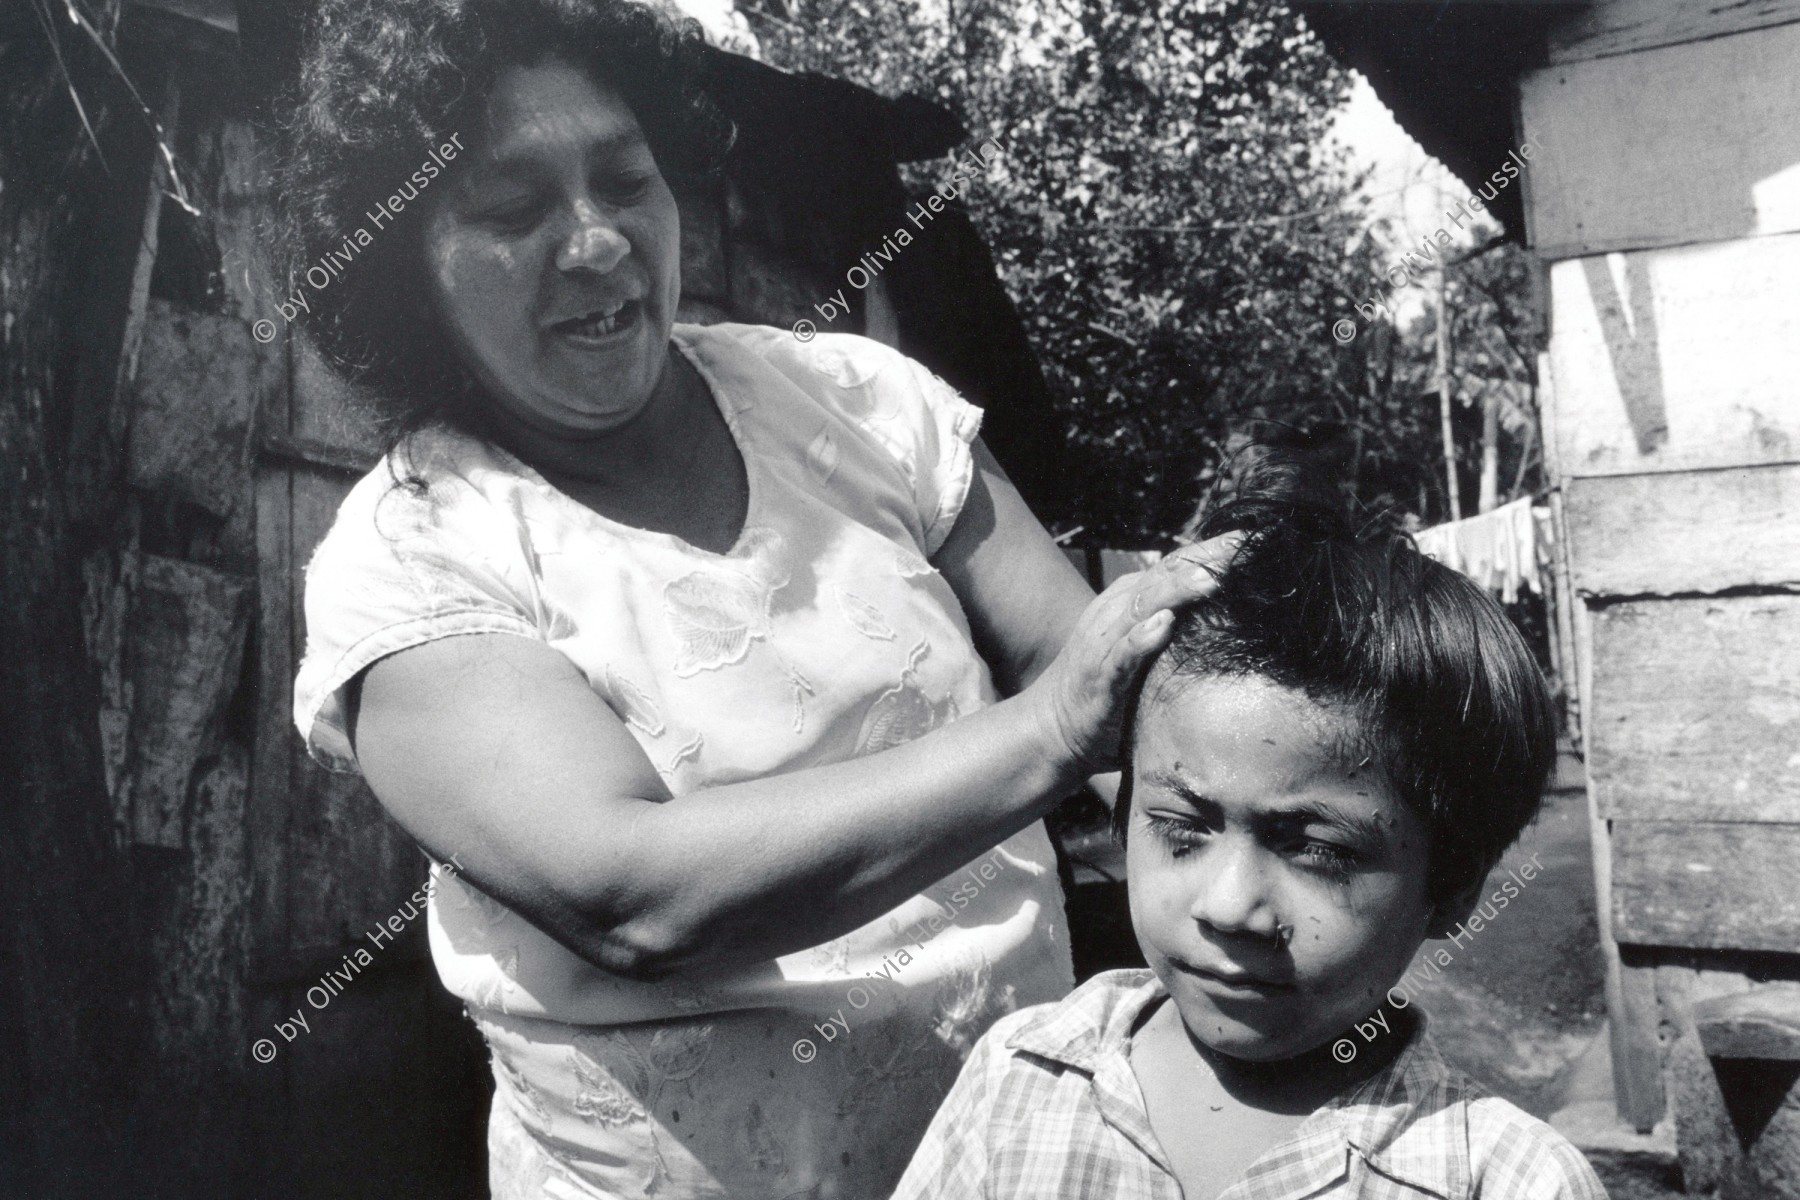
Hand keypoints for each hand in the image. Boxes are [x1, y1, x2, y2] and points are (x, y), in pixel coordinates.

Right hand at [1025, 533, 1241, 777]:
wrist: (1052, 728)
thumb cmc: (1105, 690)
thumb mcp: (1141, 650)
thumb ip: (1171, 630)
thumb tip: (1227, 618)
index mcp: (1128, 602)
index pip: (1174, 566)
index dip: (1210, 551)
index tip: (1250, 540)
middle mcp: (1115, 612)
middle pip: (1163, 575)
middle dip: (1203, 560)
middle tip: (1243, 546)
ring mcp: (1104, 641)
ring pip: (1143, 605)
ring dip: (1177, 590)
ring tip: (1212, 579)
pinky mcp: (1099, 675)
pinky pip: (1121, 651)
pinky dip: (1141, 636)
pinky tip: (1164, 624)